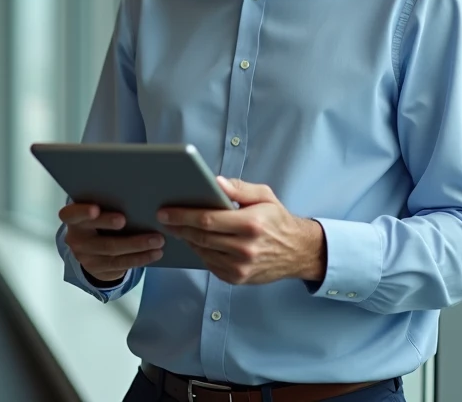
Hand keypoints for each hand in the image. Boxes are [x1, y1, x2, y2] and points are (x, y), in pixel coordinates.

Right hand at [59, 203, 164, 283]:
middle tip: (133, 224)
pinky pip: (121, 264)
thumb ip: (107, 204)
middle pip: (98, 238)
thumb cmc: (100, 219)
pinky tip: (155, 253)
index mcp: (73, 219)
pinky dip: (140, 258)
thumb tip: (137, 193)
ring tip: (158, 240)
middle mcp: (76, 239)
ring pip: (113, 252)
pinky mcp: (98, 270)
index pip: (72, 215)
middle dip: (118, 231)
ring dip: (138, 246)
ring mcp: (86, 257)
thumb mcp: (98, 210)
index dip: (82, 212)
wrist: (92, 248)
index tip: (96, 209)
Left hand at [158, 177, 326, 285]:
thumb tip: (215, 182)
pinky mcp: (237, 279)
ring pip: (202, 251)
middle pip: (201, 237)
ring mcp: (241, 267)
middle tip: (163, 218)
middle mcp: (245, 248)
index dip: (183, 215)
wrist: (297, 252)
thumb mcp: (264, 196)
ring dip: (187, 239)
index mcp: (251, 224)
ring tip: (177, 227)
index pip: (208, 219)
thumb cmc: (277, 220)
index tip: (165, 211)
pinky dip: (200, 252)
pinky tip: (195, 241)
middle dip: (178, 227)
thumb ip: (239, 188)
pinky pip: (210, 264)